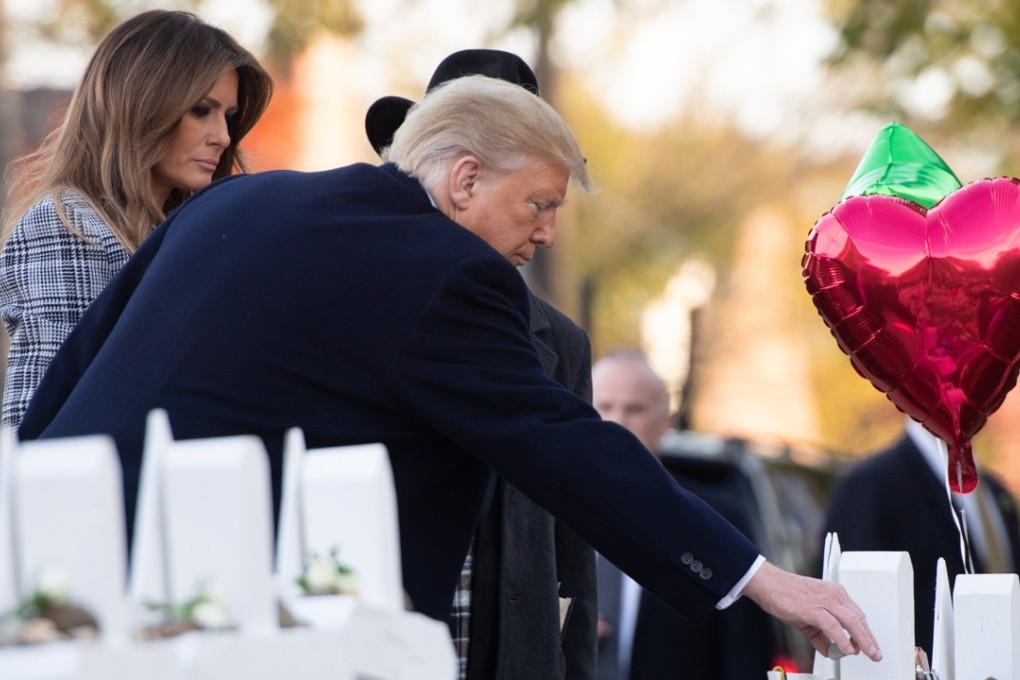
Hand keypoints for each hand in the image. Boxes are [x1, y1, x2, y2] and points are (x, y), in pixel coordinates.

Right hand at [741, 561, 881, 661]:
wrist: (769, 584)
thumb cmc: (786, 595)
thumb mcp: (808, 616)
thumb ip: (821, 634)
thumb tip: (828, 649)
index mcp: (834, 593)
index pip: (856, 614)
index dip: (865, 631)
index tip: (870, 644)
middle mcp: (833, 595)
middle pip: (858, 619)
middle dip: (869, 638)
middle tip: (875, 653)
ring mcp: (825, 601)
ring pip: (851, 622)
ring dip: (863, 640)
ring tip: (868, 653)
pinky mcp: (814, 609)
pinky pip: (834, 627)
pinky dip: (842, 639)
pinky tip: (847, 650)